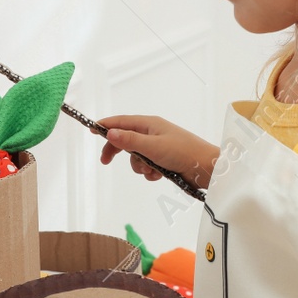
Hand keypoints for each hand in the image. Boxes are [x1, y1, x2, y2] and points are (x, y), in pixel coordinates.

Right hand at [94, 115, 218, 188]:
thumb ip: (130, 141)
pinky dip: (150, 172)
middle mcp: (153, 133)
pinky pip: (148, 166)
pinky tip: (160, 175)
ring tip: (151, 170)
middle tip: (105, 162)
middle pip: (126, 140)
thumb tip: (109, 132)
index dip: (106, 125)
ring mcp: (159, 147)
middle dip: (118, 151)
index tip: (91, 129)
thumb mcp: (152, 147)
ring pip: (137, 157)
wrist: (207, 168)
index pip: (122, 121)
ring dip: (140, 167)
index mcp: (150, 124)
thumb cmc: (182, 152)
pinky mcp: (164, 160)